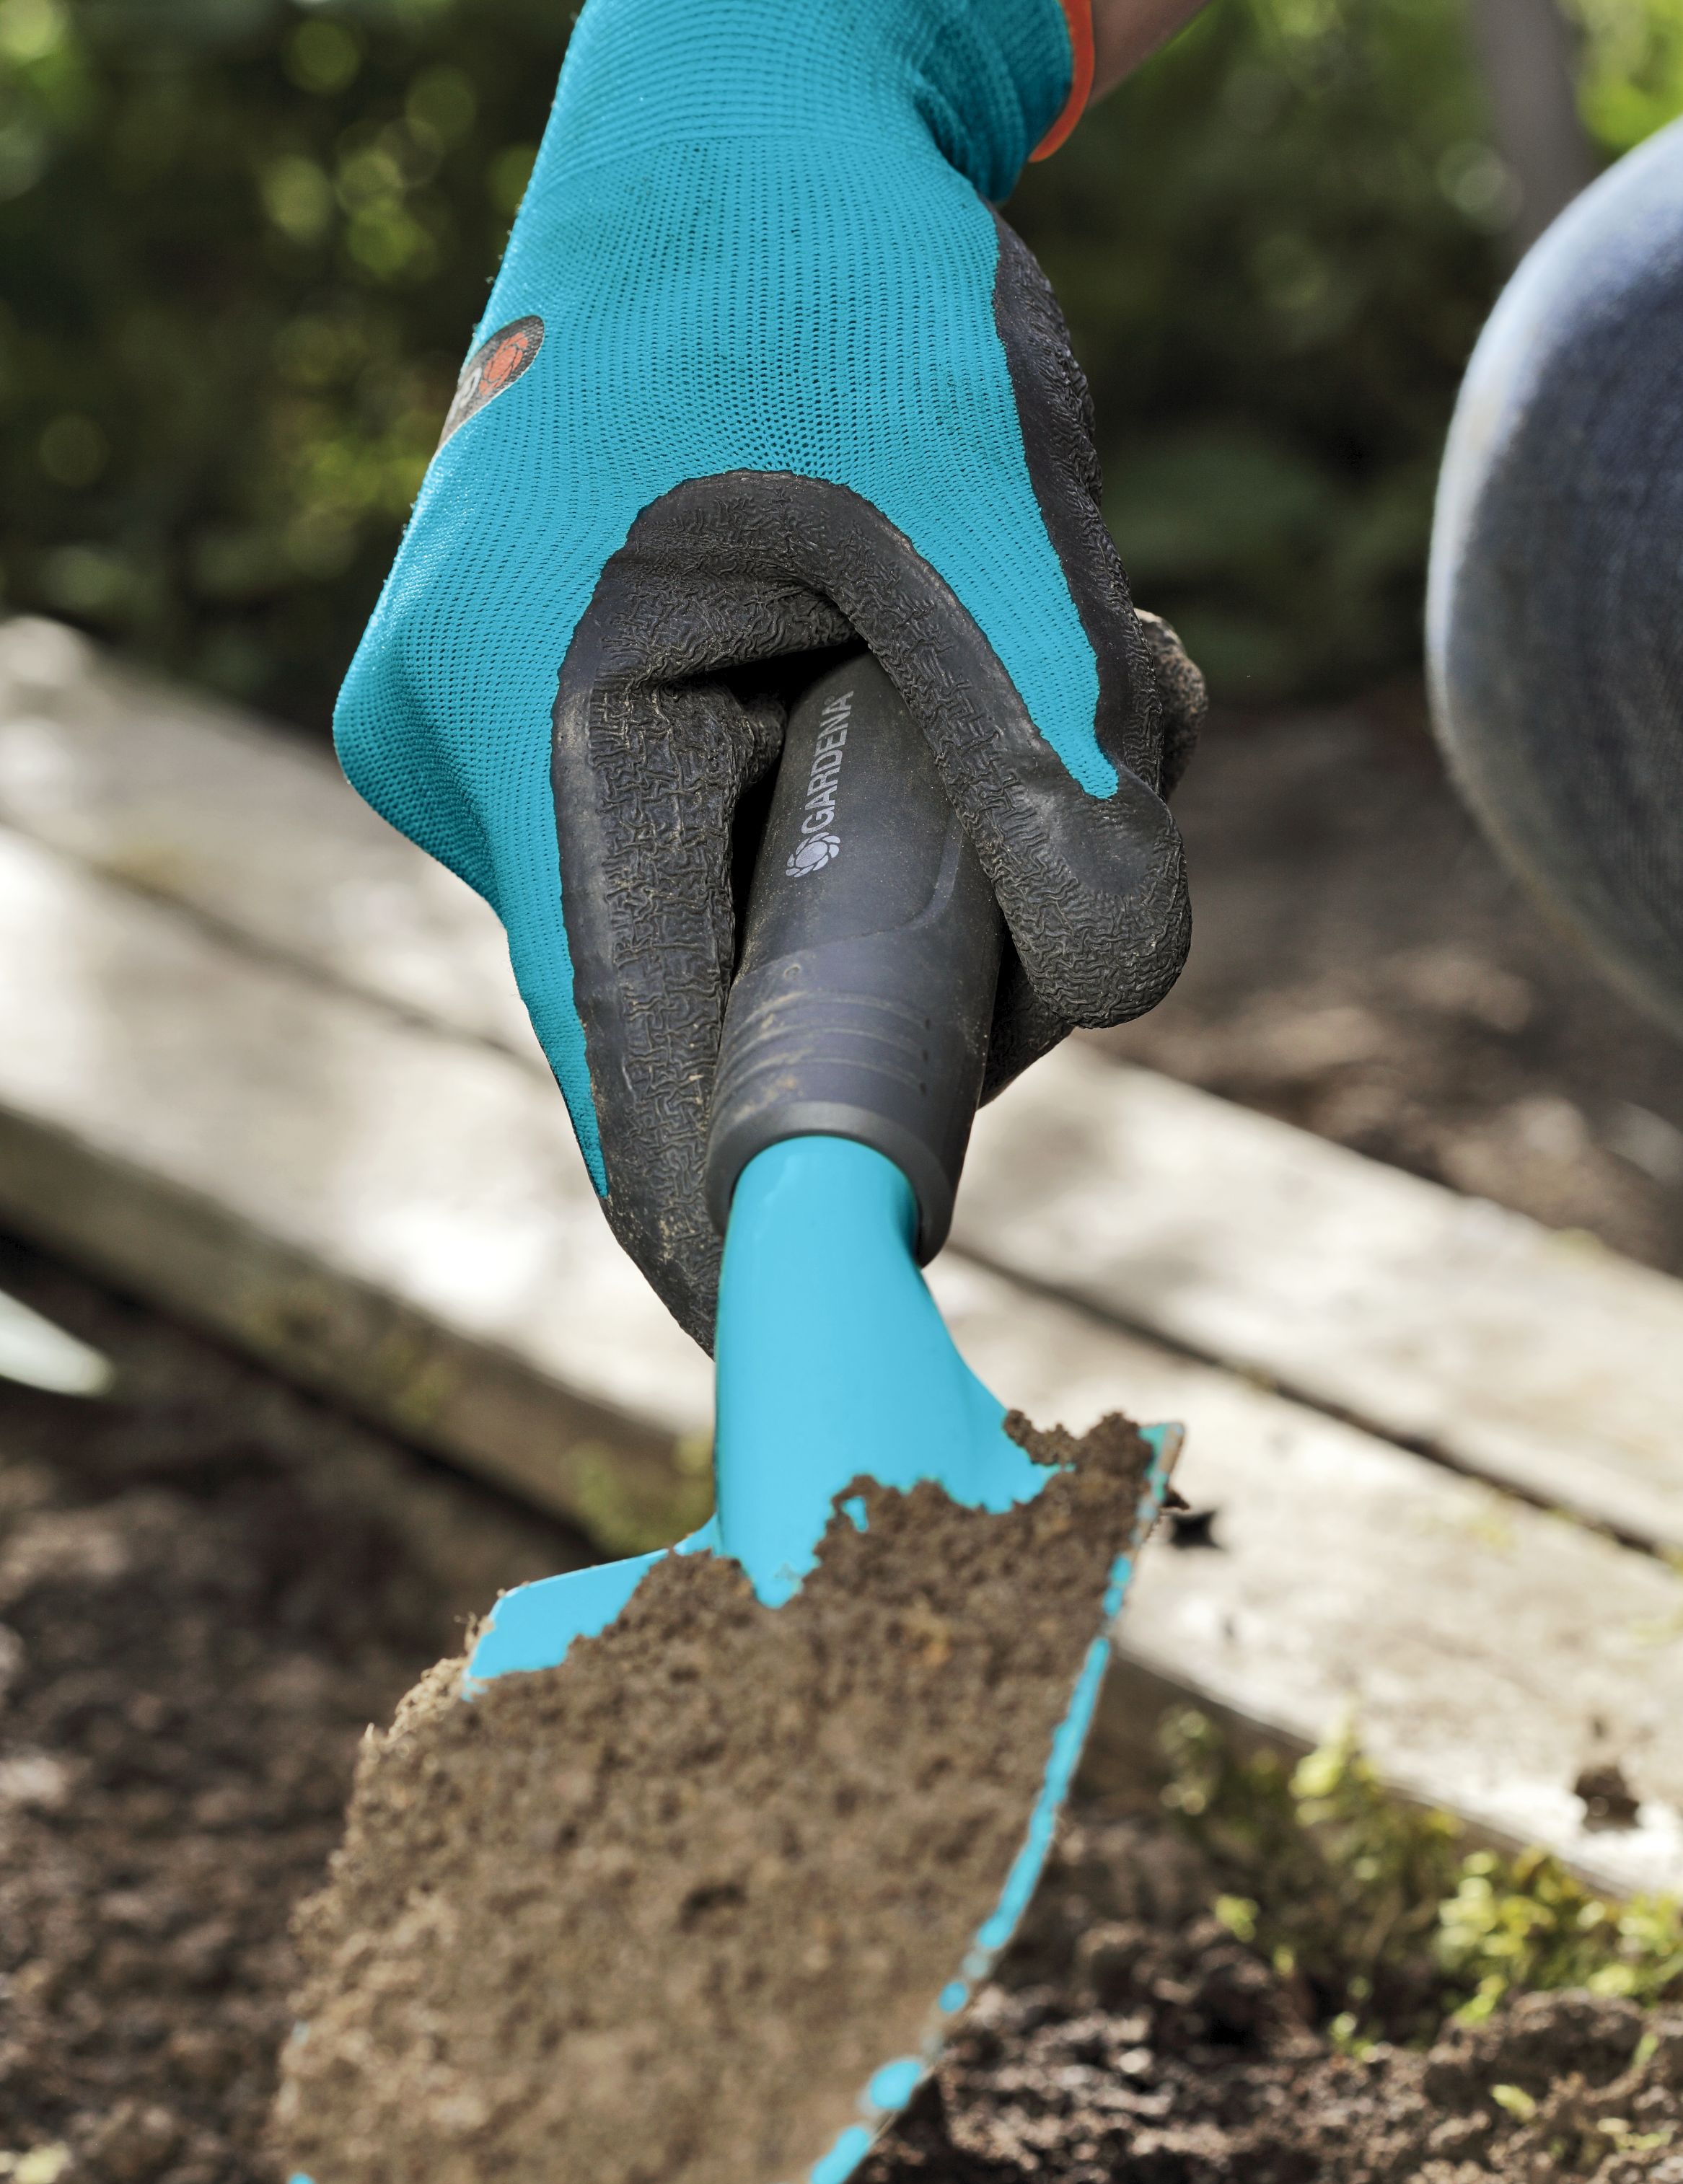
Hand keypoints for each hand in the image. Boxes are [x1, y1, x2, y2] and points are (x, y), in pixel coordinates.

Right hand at [335, 0, 1200, 1347]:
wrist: (749, 113)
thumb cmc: (837, 283)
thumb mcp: (981, 513)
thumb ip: (1057, 758)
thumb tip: (1124, 980)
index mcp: (529, 732)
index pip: (628, 1069)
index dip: (738, 1217)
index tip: (835, 1332)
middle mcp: (486, 773)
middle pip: (720, 1004)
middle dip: (937, 978)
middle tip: (1099, 850)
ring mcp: (523, 746)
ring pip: (753, 921)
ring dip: (949, 864)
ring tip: (1079, 674)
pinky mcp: (584, 721)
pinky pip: (748, 844)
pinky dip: (901, 804)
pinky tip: (996, 665)